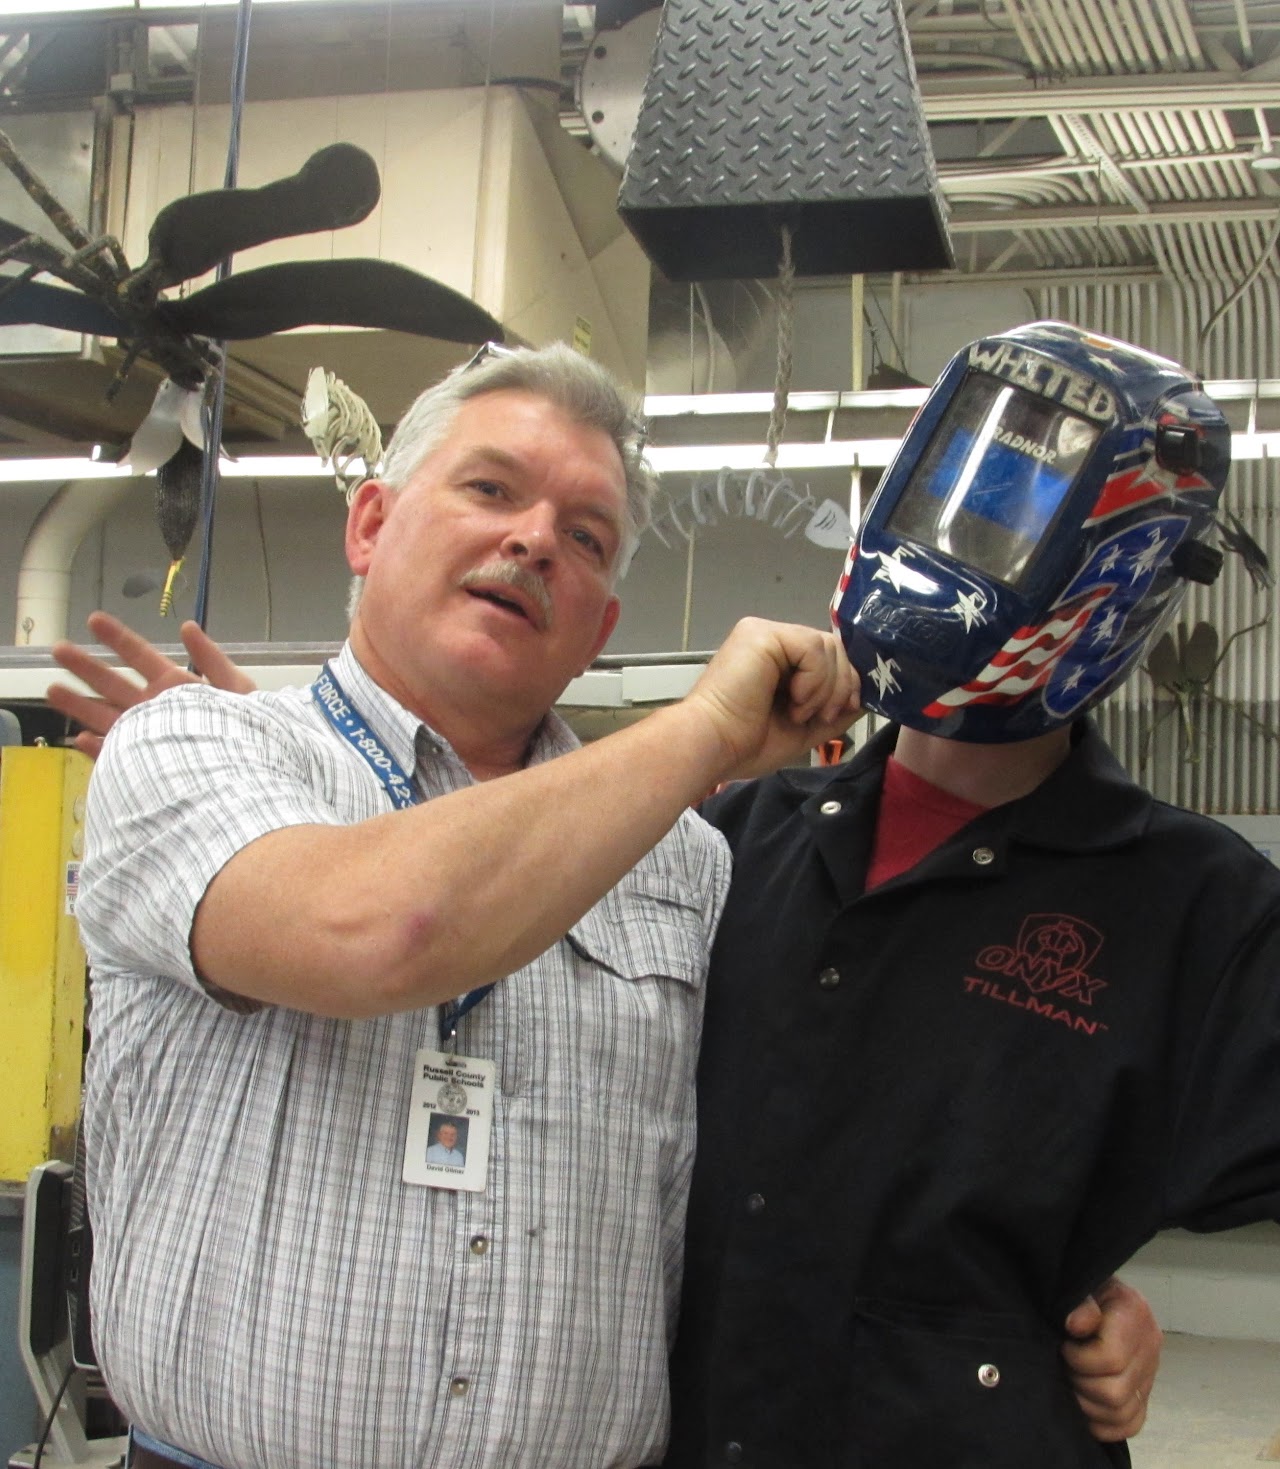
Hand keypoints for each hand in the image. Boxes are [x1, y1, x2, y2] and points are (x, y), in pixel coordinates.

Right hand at [47, 610, 255, 757]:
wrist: (246, 778)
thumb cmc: (247, 733)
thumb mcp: (236, 688)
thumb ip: (211, 658)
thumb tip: (187, 627)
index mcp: (177, 687)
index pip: (141, 656)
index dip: (118, 637)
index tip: (93, 620)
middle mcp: (156, 710)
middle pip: (114, 684)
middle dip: (86, 666)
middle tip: (58, 649)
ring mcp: (148, 738)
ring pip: (106, 717)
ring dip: (80, 704)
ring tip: (52, 690)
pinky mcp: (144, 768)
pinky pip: (114, 757)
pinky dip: (97, 750)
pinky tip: (80, 739)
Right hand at [685, 617, 859, 780]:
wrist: (716, 746)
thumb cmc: (748, 743)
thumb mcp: (806, 727)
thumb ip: (835, 709)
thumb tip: (866, 699)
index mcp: (779, 660)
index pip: (830, 657)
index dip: (846, 682)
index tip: (842, 711)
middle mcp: (773, 640)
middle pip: (834, 648)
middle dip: (841, 687)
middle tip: (822, 716)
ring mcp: (766, 634)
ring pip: (828, 646)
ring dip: (825, 688)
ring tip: (799, 712)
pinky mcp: (762, 634)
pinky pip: (813, 647)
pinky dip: (814, 679)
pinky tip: (793, 699)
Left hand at [1062, 1277, 1161, 1441]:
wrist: (1091, 1293)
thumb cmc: (1080, 1288)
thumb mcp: (1077, 1284)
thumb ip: (1079, 1303)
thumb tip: (1075, 1324)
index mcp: (1135, 1312)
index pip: (1111, 1359)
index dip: (1078, 1359)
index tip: (1063, 1346)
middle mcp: (1150, 1344)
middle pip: (1114, 1392)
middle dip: (1080, 1384)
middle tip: (1064, 1367)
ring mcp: (1150, 1371)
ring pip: (1121, 1413)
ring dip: (1088, 1405)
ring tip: (1072, 1381)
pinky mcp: (1144, 1392)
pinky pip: (1130, 1424)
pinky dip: (1103, 1423)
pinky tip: (1084, 1404)